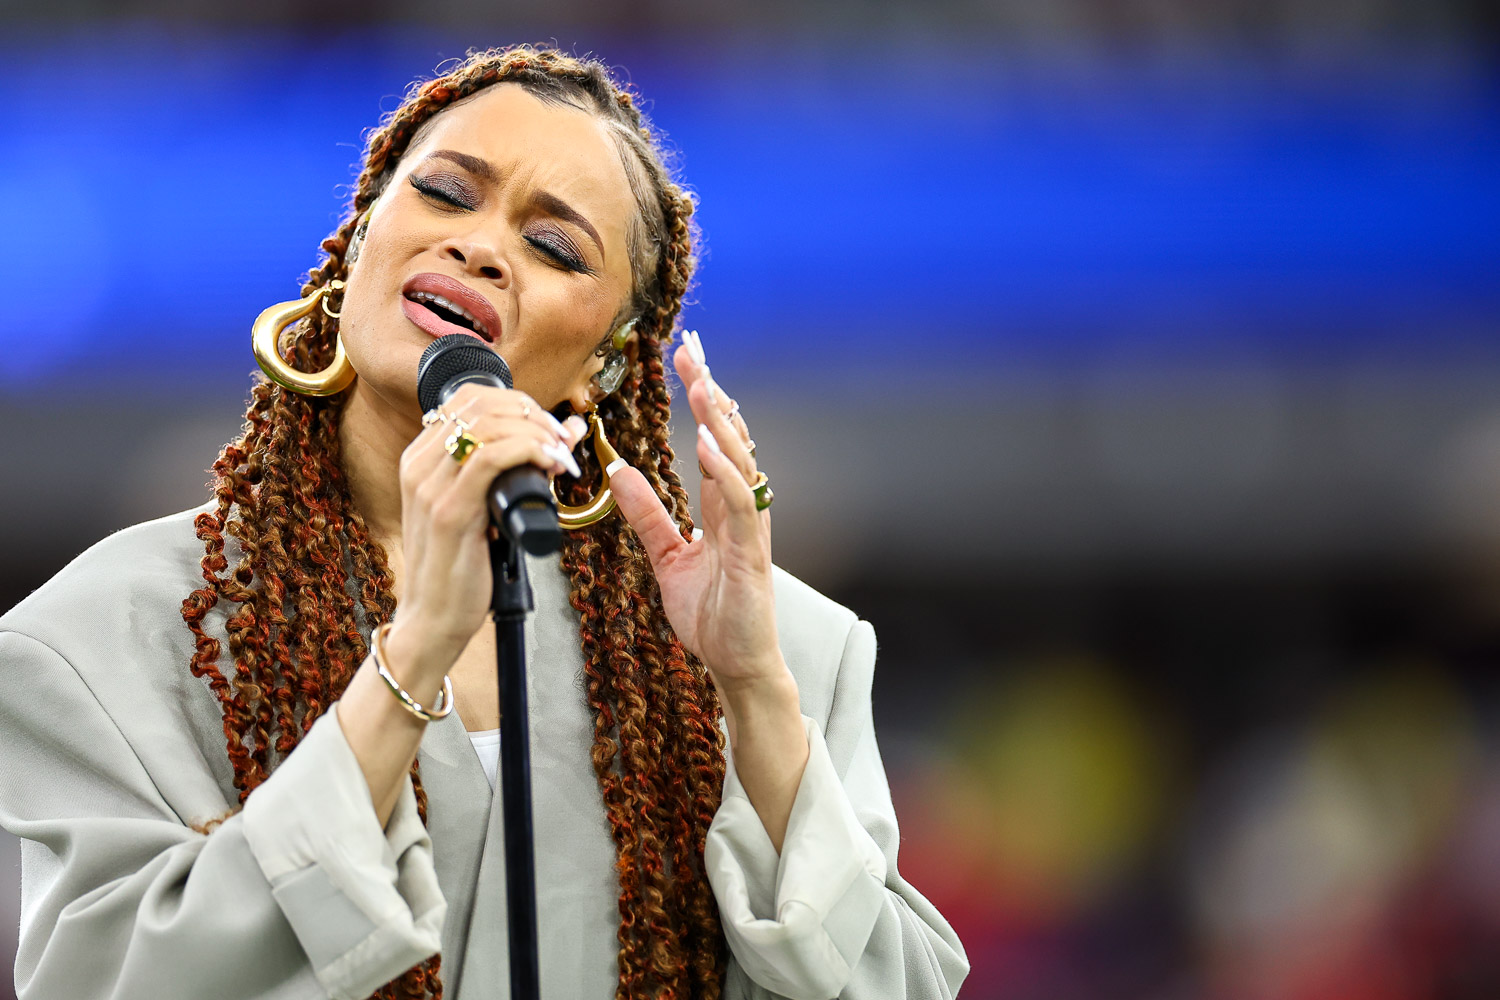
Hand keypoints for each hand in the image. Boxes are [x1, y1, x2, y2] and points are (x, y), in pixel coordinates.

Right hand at [385, 384, 586, 680]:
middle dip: (533, 414)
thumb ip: (520, 467)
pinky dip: (529, 451)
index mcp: (422, 459)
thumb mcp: (489, 508)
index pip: (470, 398)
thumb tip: (568, 430)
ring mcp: (429, 486)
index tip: (551, 427)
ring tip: (561, 456)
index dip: (518, 402)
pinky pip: (490, 458)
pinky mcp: (448, 511)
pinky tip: (550, 465)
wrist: (433, 621)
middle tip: (563, 441)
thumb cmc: (463, 568)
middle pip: (480, 404)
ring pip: (487, 424)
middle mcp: (419, 464)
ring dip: (537, 432)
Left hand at [609, 330, 785, 697]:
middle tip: (692, 351)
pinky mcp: (751, 553)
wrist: (736, 664)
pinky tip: (708, 445)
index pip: (713, 438)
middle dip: (712, 392)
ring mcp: (750, 528)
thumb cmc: (712, 615)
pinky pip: (741, 503)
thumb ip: (647, 514)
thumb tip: (620, 471)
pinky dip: (726, 471)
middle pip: (730, 437)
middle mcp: (742, 508)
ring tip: (701, 387)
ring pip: (740, 461)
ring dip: (720, 422)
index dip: (701, 398)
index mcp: (723, 505)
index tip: (685, 359)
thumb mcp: (667, 556)